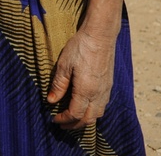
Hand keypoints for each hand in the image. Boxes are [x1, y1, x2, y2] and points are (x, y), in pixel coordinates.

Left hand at [47, 0, 123, 129]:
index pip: (75, 114)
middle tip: (62, 124)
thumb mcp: (64, 65)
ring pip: (98, 114)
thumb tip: (51, 101)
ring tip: (73, 118)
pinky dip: (94, 112)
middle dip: (75, 125)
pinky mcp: (109, 84)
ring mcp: (106, 90)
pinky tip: (85, 106)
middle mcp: (99, 94)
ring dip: (85, 120)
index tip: (54, 120)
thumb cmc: (80, 48)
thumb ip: (58, 85)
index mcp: (86, 90)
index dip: (64, 120)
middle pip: (88, 119)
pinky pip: (103, 105)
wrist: (100, 35)